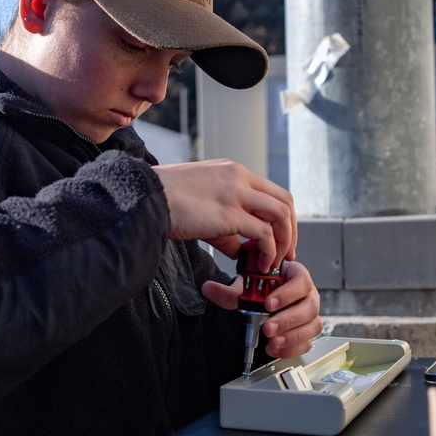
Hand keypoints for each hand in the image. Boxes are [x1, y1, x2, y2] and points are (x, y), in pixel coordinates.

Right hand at [153, 159, 295, 271]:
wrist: (144, 197)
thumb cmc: (164, 201)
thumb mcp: (202, 205)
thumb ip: (225, 226)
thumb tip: (240, 249)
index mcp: (232, 171)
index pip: (271, 191)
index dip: (282, 218)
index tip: (279, 239)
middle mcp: (239, 177)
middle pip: (285, 200)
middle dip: (291, 230)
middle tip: (286, 253)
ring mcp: (236, 193)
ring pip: (281, 214)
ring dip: (283, 241)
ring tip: (273, 262)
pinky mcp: (229, 213)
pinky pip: (264, 233)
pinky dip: (268, 251)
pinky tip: (259, 264)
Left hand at [202, 260, 322, 358]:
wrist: (266, 301)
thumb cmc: (264, 291)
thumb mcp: (246, 289)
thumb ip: (228, 291)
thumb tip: (208, 288)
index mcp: (296, 276)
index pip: (301, 281)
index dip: (286, 294)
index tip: (268, 304)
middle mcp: (308, 295)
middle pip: (309, 307)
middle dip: (287, 320)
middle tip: (268, 327)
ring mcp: (310, 314)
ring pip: (312, 326)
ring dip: (291, 336)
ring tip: (272, 341)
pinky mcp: (308, 331)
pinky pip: (307, 342)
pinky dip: (292, 348)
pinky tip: (276, 348)